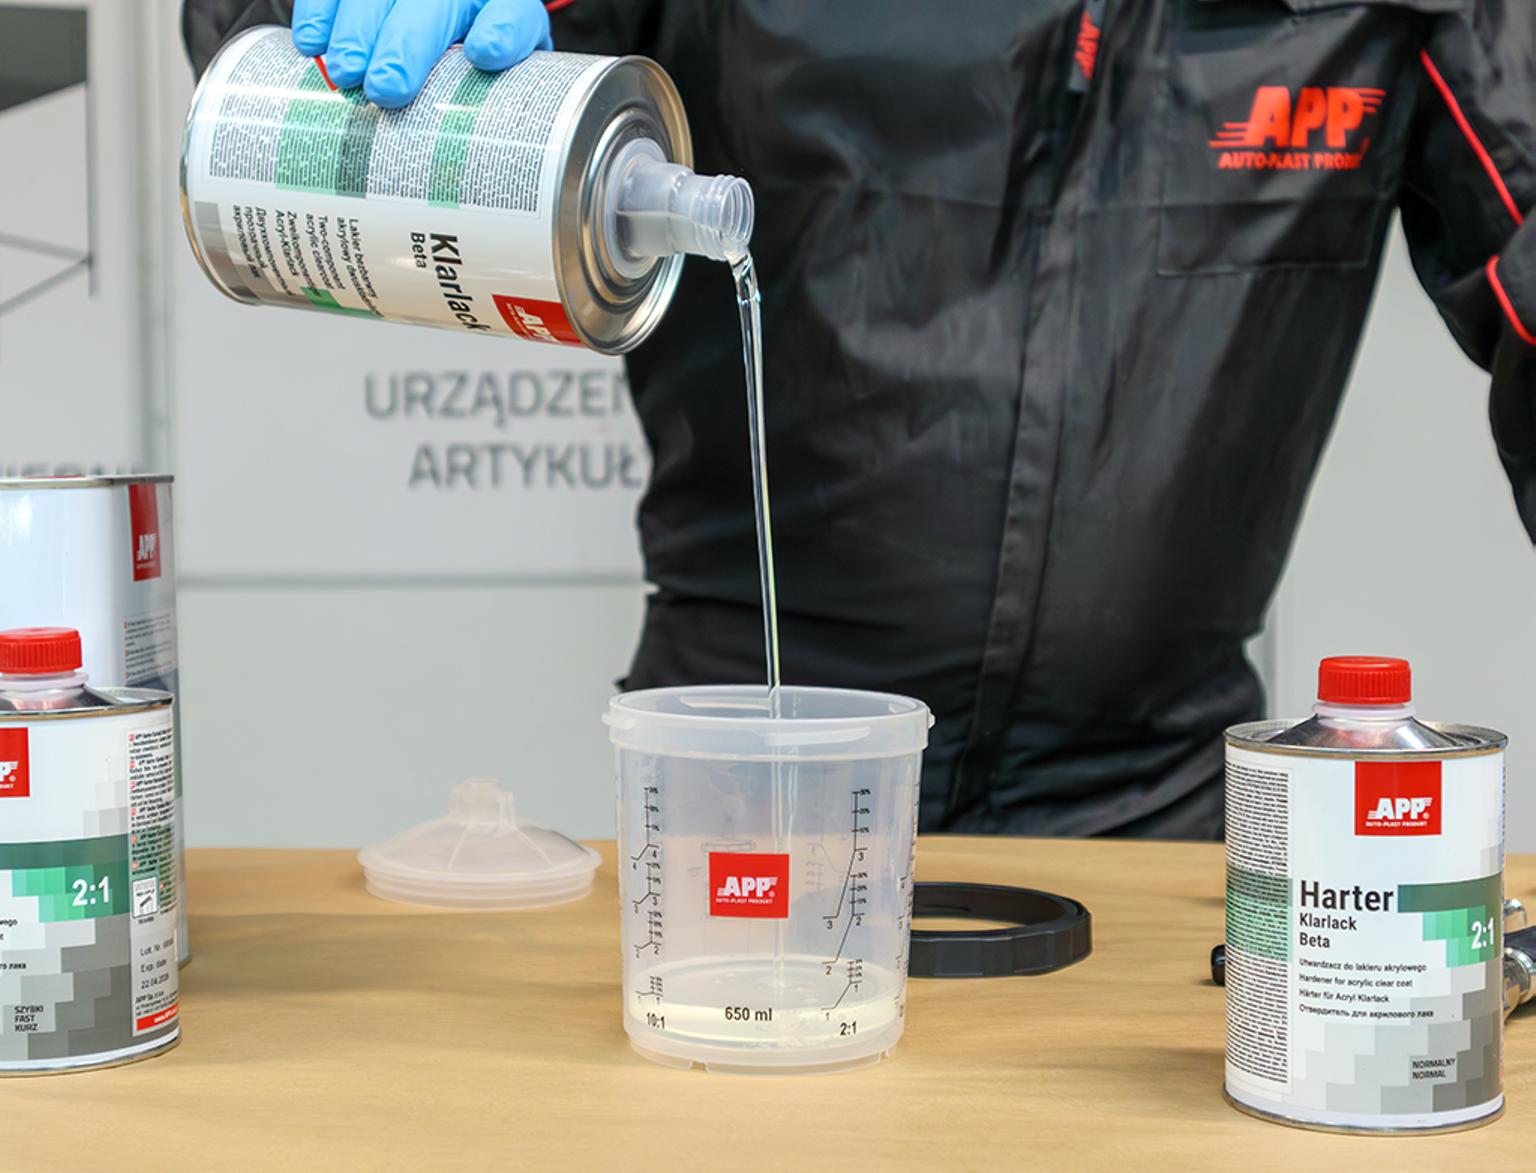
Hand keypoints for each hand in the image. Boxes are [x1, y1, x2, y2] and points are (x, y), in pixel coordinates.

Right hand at [291, 0, 552, 108]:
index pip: (511, 15)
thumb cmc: (475, 71)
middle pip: (435, 4)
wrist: (454, 35)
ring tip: (344, 73)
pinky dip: (319, 12)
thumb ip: (493, 109)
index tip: (485, 55)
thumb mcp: (499, 91)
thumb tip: (479, 163)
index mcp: (504, 10)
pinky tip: (312, 44)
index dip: (501, 31)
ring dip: (358, 32)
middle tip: (385, 89)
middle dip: (406, 45)